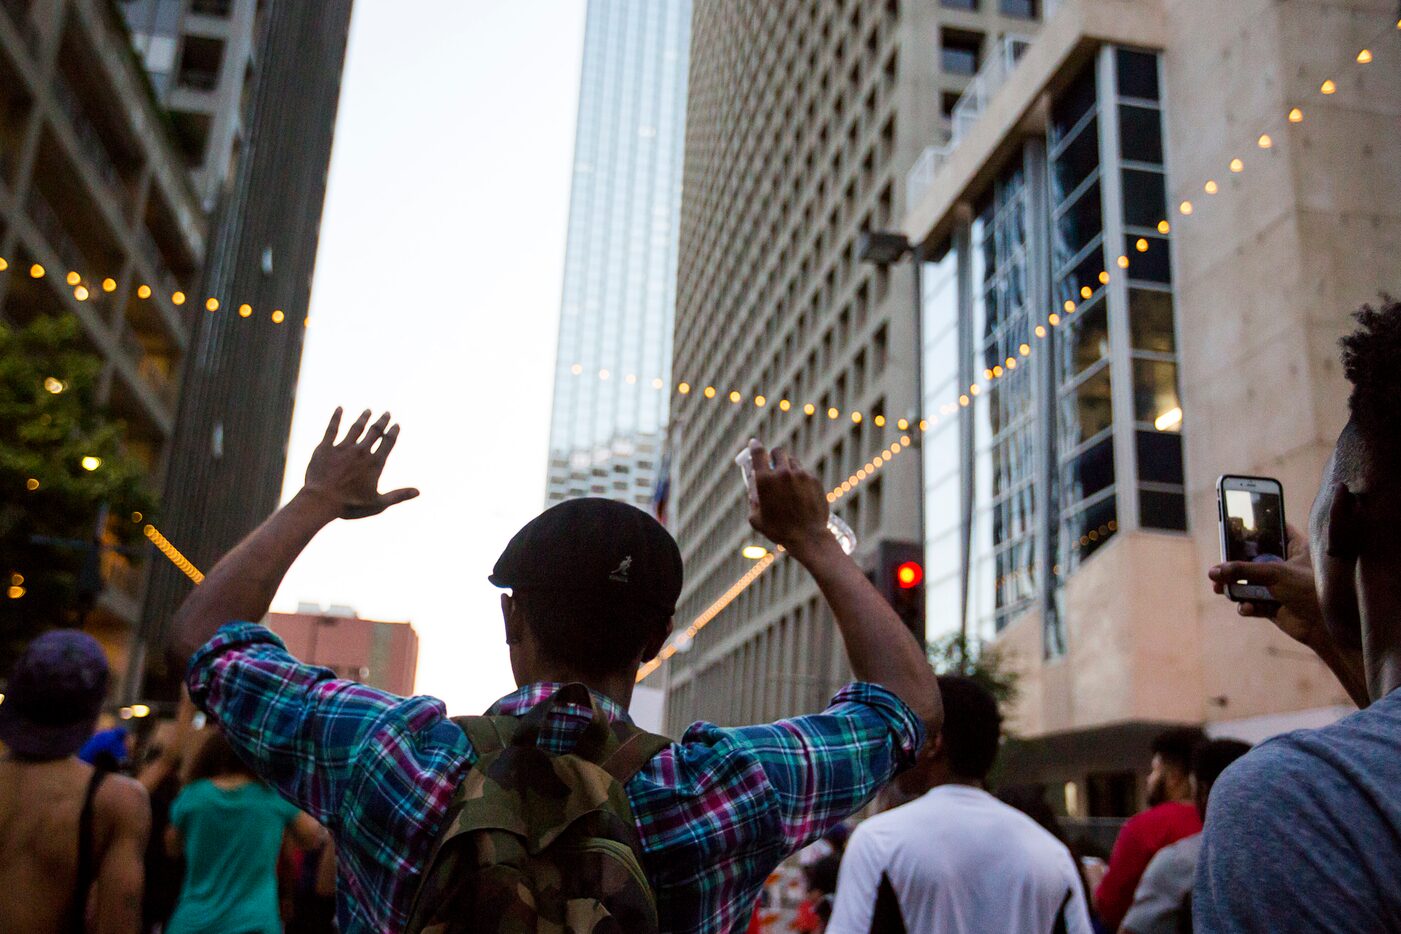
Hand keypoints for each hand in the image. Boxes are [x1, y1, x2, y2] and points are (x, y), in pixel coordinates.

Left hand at [301, 408, 418, 519]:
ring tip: (368, 411)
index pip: (388, 443)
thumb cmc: (350, 505)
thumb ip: (399, 496)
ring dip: (363, 418)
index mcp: (374, 463)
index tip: (396, 424)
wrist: (321, 501)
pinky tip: (339, 408)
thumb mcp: (378, 504)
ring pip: (356, 428)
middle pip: (374, 432)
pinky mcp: (325, 448)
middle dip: (382, 421)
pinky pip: (332, 428)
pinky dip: (336, 417)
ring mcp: (342, 448)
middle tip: (386, 413)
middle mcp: (361, 452)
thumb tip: (419, 492)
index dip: (393, 432)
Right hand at [745, 440, 829, 554]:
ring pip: (793, 461)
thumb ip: (752, 500)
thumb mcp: (755, 519)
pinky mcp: (814, 480)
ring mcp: (801, 475)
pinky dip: (801, 479)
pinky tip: (800, 494)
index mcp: (765, 480)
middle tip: (773, 465)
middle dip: (774, 456)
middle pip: (778, 451)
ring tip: (788, 484)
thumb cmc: (778, 531)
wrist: (808, 537)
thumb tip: (754, 490)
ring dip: (788, 468)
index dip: (755, 446)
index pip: (758, 452)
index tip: (754, 443)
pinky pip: (805, 473)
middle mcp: (783, 473)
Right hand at [1208, 524, 1321, 645]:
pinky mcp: (1273, 605)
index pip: (1275, 529)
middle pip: (1254, 558)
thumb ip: (1242, 570)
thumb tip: (1213, 572)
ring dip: (1233, 587)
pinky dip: (1246, 606)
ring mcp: (1279, 586)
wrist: (1324, 627)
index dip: (1258, 526)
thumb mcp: (1274, 573)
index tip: (1236, 525)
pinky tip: (1246, 608)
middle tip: (1219, 565)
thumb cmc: (1308, 589)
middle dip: (1235, 564)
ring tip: (1219, 589)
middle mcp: (1287, 565)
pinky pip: (1252, 603)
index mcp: (1296, 548)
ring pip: (1249, 583)